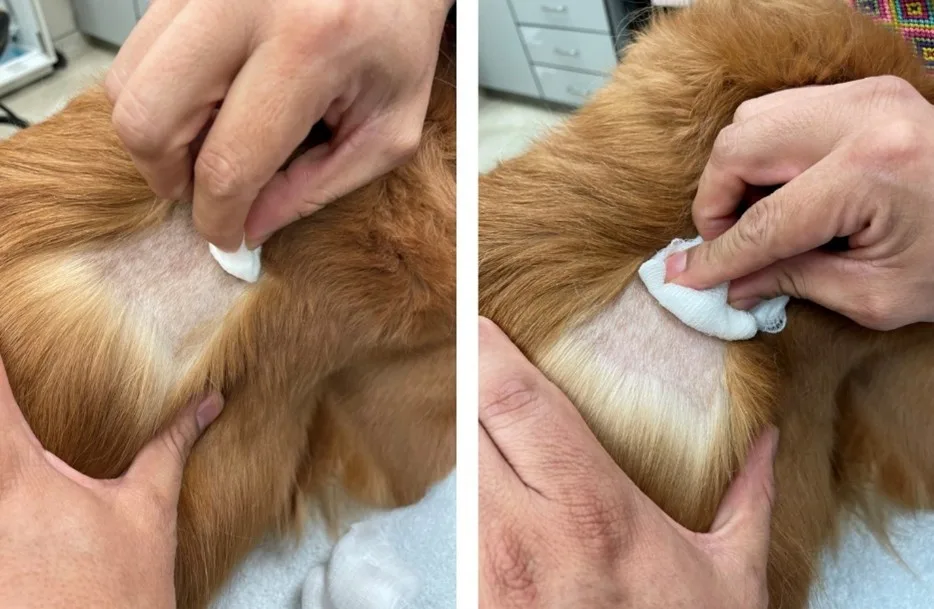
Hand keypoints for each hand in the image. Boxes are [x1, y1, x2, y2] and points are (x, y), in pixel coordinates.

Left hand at [0, 355, 222, 608]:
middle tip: (10, 378)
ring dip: (1, 451)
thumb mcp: (148, 513)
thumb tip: (204, 406)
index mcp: (21, 475)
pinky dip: (1, 488)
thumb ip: (168, 448)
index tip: (3, 330)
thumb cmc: (116, 594)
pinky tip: (19, 514)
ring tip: (28, 469)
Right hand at [106, 0, 452, 250]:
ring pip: (127, 81)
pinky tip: (212, 98)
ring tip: (212, 141)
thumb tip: (250, 227)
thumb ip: (317, 186)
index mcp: (308, 46)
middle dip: (168, 177)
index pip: (228, 162)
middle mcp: (243, 4)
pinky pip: (140, 47)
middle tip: (204, 191)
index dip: (218, 217)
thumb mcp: (387, 129)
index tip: (225, 235)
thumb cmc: (398, 37)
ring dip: (159, 133)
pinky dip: (165, 89)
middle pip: (147, 119)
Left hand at [478, 318, 777, 608]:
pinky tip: (487, 491)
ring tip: (483, 422)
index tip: (478, 319)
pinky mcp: (469, 598)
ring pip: (452, 471)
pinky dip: (462, 494)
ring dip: (463, 438)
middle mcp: (523, 533)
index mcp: (590, 509)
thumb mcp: (729, 579)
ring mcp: (486, 569)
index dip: (487, 348)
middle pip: (466, 423)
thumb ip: (746, 500)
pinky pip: (451, 525)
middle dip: (468, 383)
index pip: (515, 400)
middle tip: (475, 354)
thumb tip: (765, 443)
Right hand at [665, 75, 933, 329]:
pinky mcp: (867, 93)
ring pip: (753, 121)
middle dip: (716, 202)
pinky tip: (783, 191)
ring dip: (737, 174)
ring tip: (757, 219)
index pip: (764, 220)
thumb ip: (794, 281)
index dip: (718, 255)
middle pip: (740, 147)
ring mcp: (866, 95)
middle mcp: (863, 118)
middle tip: (726, 245)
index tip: (683, 277)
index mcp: (871, 171)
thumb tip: (730, 284)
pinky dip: (765, 154)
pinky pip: (783, 112)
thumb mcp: (876, 294)